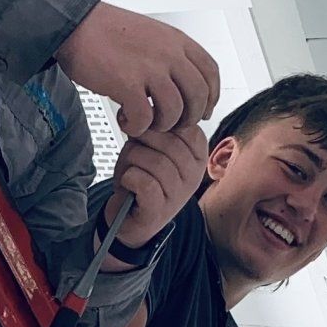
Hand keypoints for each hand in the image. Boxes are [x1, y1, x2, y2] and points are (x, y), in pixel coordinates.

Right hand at [56, 0, 219, 136]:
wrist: (76, 25)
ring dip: (161, 124)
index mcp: (177, 41)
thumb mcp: (151, 34)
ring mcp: (150, 69)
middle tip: (173, 124)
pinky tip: (125, 120)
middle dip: (189, 117)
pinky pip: (144, 118)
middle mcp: (169, 54)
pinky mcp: (128, 84)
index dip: (211, 97)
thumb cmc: (107, 31)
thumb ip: (169, 54)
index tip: (204, 110)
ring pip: (175, 111)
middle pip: (198, 96)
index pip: (210, 72)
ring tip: (145, 122)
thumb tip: (180, 80)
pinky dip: (136, 126)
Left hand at [107, 120, 207, 248]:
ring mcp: (180, 194)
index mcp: (198, 155)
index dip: (158, 123)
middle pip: (168, 142)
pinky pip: (144, 181)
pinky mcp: (160, 209)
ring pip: (154, 161)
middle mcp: (194, 174)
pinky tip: (128, 183)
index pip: (184, 126)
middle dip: (141, 141)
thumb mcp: (150, 147)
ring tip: (130, 170)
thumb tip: (146, 107)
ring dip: (132, 162)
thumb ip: (153, 128)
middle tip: (132, 152)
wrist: (128, 218)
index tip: (145, 133)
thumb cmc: (141, 180)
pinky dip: (128, 178)